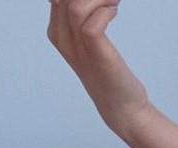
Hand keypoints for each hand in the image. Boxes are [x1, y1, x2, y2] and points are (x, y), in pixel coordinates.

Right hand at [47, 0, 149, 133]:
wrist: (121, 106)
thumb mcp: (89, 40)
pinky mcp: (95, 53)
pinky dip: (106, 12)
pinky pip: (93, 23)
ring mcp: (77, 48)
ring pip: (75, 6)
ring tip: (113, 2)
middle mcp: (62, 39)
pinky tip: (114, 12)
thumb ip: (83, 16)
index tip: (98, 0)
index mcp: (57, 32)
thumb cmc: (108, 71)